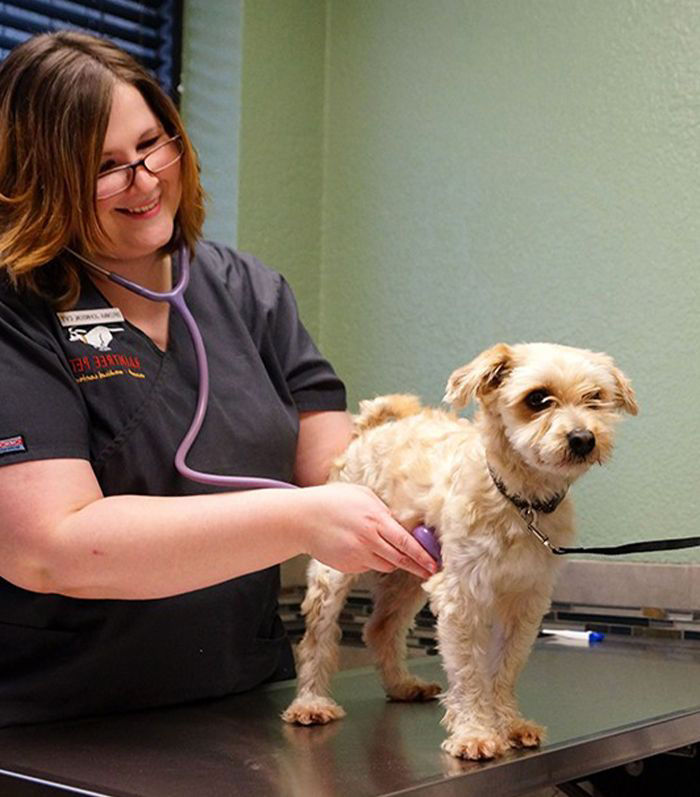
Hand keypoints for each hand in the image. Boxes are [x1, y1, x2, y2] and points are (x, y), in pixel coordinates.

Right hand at [298, 483, 437, 578]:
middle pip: (400, 559)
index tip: (435, 563)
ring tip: (382, 546)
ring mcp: (357, 555)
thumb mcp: (362, 495)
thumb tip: (402, 522)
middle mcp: (368, 540)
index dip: (423, 555)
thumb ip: (384, 510)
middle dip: (417, 566)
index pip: (406, 542)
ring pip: (386, 565)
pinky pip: (368, 566)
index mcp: (375, 520)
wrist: (302, 518)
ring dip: (392, 560)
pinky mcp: (348, 566)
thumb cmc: (331, 501)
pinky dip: (371, 560)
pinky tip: (360, 546)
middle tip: (429, 570)